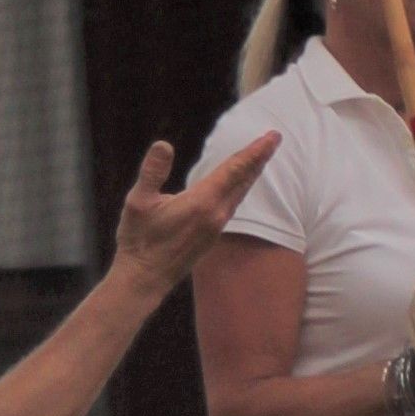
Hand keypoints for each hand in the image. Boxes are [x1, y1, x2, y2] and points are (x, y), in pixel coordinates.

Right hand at [111, 135, 280, 297]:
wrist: (145, 279)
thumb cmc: (139, 241)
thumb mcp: (138, 202)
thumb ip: (152, 172)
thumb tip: (164, 145)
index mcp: (202, 202)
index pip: (235, 170)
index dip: (255, 151)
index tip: (273, 136)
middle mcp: (216, 214)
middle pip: (244, 180)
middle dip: (260, 157)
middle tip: (275, 138)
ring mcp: (216, 227)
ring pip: (240, 193)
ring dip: (252, 173)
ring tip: (261, 157)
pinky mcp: (212, 236)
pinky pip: (233, 205)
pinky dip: (241, 188)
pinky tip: (239, 185)